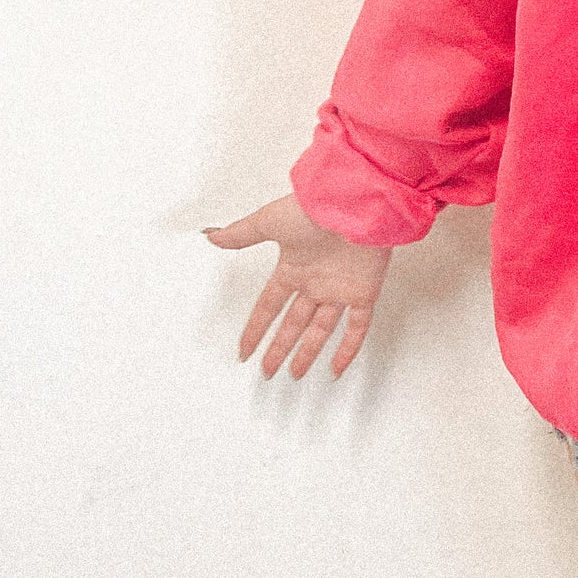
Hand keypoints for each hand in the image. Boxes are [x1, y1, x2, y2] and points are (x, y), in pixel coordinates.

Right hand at [204, 194, 393, 379]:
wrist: (355, 204)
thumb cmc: (316, 207)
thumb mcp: (269, 221)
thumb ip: (242, 234)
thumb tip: (213, 236)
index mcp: (293, 267)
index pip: (269, 305)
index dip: (256, 328)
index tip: (245, 346)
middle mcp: (315, 281)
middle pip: (293, 323)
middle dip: (279, 347)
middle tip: (268, 368)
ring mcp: (339, 288)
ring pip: (321, 329)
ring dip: (307, 352)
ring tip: (294, 374)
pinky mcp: (364, 292)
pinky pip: (357, 328)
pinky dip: (348, 349)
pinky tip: (337, 369)